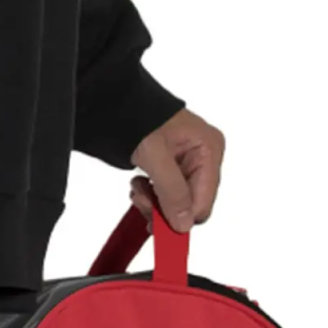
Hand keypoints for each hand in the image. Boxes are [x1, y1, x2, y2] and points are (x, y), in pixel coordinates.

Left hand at [131, 109, 225, 233]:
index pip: (203, 203)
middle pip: (191, 206)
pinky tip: (140, 184)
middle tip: (142, 199)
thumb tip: (184, 224)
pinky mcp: (175, 170)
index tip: (155, 223)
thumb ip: (171, 191)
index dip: (180, 217)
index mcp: (209, 150)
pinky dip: (151, 197)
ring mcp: (190, 165)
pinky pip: (168, 197)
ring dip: (154, 204)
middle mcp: (205, 159)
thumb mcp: (156, 156)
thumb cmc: (139, 117)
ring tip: (138, 188)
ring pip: (177, 205)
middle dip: (164, 209)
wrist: (118, 104)